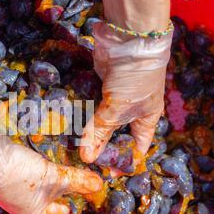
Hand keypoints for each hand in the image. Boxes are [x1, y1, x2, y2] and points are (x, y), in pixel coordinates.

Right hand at [0, 115, 102, 213]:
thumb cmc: (18, 175)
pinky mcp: (7, 172)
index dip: (77, 198)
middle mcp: (24, 204)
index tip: (90, 185)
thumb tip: (100, 185)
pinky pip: (30, 169)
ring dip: (53, 169)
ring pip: (41, 180)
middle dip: (66, 181)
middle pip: (52, 194)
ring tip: (69, 155)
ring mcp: (14, 188)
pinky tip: (47, 149)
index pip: (61, 210)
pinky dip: (40, 161)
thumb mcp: (52, 177)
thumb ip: (77, 181)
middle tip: (83, 168)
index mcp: (35, 213)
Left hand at [79, 22, 172, 174]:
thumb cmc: (135, 77)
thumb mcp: (119, 108)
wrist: (129, 39)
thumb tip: (86, 158)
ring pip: (99, 120)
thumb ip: (100, 131)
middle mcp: (131, 111)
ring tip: (71, 145)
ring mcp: (115, 97)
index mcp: (145, 120)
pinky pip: (89, 104)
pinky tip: (68, 124)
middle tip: (83, 159)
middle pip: (114, 136)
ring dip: (87, 130)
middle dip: (100, 147)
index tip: (107, 174)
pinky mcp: (100, 86)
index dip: (124, 162)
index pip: (137, 148)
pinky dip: (80, 113)